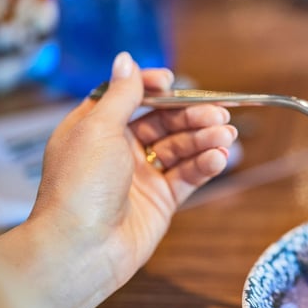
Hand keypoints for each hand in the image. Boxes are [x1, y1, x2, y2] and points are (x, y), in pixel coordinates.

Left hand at [0, 52, 237, 307]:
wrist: (82, 248)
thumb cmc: (80, 187)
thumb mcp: (98, 128)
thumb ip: (121, 94)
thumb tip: (126, 59)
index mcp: (95, 128)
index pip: (129, 98)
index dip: (152, 88)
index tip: (173, 83)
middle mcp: (118, 150)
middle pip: (163, 123)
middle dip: (192, 116)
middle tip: (219, 114)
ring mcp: (141, 177)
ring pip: (181, 148)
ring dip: (205, 139)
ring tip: (226, 136)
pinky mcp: (161, 201)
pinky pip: (188, 175)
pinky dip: (205, 164)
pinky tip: (219, 158)